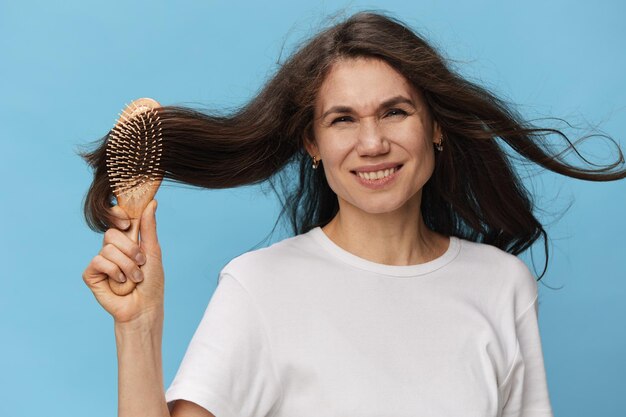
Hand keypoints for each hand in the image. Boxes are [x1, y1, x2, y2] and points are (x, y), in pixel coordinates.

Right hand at [82, 200, 163, 323]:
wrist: (144, 307)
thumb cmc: (152, 282)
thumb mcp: (153, 251)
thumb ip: (149, 228)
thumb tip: (152, 202)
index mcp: (127, 240)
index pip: (116, 219)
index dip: (118, 215)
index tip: (127, 223)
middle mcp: (112, 249)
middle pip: (112, 233)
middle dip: (131, 250)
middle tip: (140, 263)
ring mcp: (101, 261)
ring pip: (107, 249)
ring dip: (127, 266)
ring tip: (133, 278)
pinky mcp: (91, 274)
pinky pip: (98, 262)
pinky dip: (114, 272)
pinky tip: (119, 283)